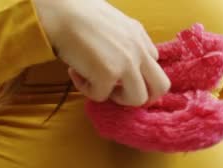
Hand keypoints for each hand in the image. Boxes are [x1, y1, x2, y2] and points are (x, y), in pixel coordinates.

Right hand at [33, 0, 169, 105]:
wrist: (61, 13)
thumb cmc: (77, 14)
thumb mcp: (111, 24)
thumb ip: (121, 42)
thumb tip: (113, 59)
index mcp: (139, 36)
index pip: (153, 64)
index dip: (135, 73)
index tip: (114, 72)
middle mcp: (139, 50)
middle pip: (161, 86)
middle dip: (143, 96)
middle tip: (119, 94)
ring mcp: (126, 64)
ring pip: (138, 99)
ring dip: (117, 98)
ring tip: (97, 84)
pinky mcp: (108, 75)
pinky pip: (102, 96)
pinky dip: (86, 89)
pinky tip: (75, 72)